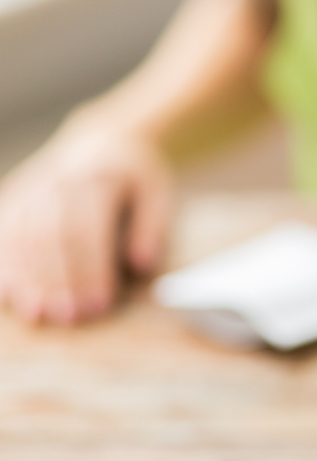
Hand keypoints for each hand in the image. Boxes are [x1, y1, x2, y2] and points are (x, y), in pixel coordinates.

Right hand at [0, 121, 172, 323]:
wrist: (102, 142)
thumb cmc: (134, 177)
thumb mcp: (157, 192)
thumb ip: (152, 227)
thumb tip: (142, 264)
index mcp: (95, 181)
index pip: (88, 231)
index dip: (91, 270)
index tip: (99, 305)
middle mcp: (56, 184)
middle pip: (51, 238)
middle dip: (58, 281)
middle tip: (68, 318)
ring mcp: (30, 191)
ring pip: (20, 237)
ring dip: (27, 279)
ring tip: (37, 315)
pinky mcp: (14, 201)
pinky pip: (2, 234)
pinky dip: (3, 265)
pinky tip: (6, 294)